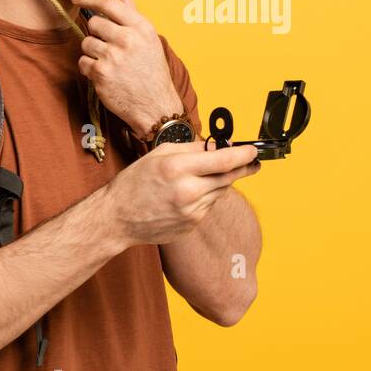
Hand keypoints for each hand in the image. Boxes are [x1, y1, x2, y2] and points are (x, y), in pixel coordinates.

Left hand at [71, 0, 182, 139]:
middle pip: (94, 23)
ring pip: (86, 42)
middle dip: (96, 33)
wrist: (155, 105)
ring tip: (110, 63)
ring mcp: (113, 56)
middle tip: (109, 46)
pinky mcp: (101, 73)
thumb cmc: (150, 69)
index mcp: (141, 27)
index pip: (109, 3)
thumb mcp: (147, 37)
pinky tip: (105, 75)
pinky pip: (83, 62)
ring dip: (93, 52)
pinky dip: (90, 69)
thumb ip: (131, 10)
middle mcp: (128, 39)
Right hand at [103, 139, 260, 245]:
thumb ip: (191, 148)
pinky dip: (203, 198)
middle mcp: (188, 191)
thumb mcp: (158, 155)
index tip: (253, 151)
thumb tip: (219, 146)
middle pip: (229, 177)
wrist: (117, 218)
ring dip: (216, 183)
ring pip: (219, 192)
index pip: (224, 160)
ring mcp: (191, 211)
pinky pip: (207, 207)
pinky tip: (183, 198)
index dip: (244, 155)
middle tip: (251, 163)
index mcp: (178, 168)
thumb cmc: (134, 183)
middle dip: (242, 168)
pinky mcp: (192, 224)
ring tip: (196, 180)